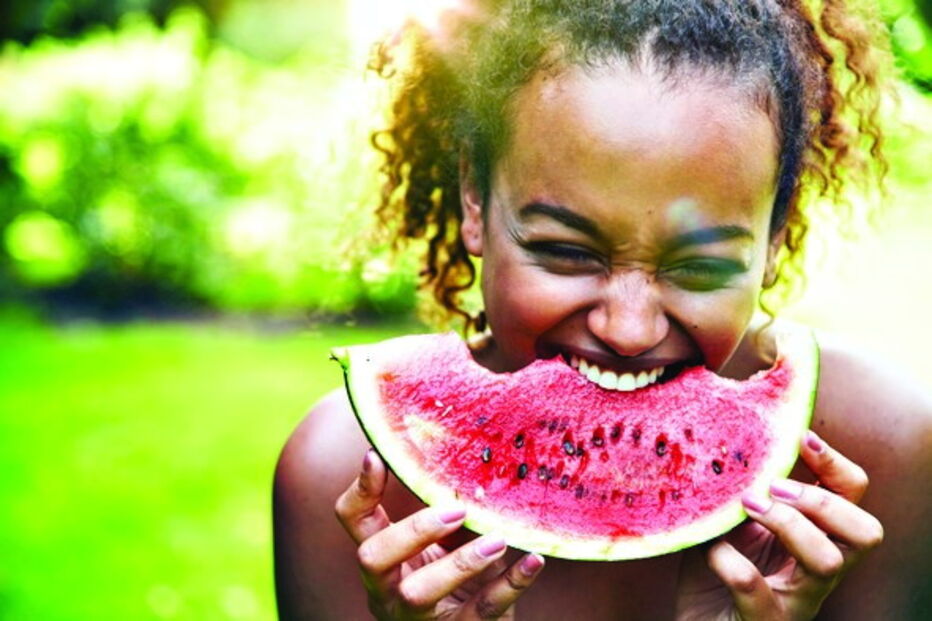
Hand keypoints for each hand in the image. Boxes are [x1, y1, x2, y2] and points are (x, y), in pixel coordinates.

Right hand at [334, 448, 544, 619]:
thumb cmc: (458, 578)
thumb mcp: (443, 543)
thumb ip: (445, 513)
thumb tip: (466, 462)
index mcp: (382, 559)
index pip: (352, 520)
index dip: (360, 489)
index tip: (377, 455)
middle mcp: (387, 590)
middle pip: (373, 558)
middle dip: (411, 530)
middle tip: (456, 511)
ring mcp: (417, 618)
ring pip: (419, 592)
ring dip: (460, 562)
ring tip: (497, 540)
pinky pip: (481, 611)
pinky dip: (510, 584)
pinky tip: (533, 561)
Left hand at [675, 431, 883, 619]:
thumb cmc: (713, 575)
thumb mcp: (729, 522)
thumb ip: (739, 490)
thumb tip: (732, 444)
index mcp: (813, 537)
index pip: (852, 497)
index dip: (836, 465)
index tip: (803, 438)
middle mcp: (816, 571)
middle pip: (864, 532)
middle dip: (824, 501)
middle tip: (775, 487)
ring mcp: (796, 600)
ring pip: (828, 562)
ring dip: (789, 525)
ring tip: (748, 507)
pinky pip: (757, 589)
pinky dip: (730, 562)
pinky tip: (711, 550)